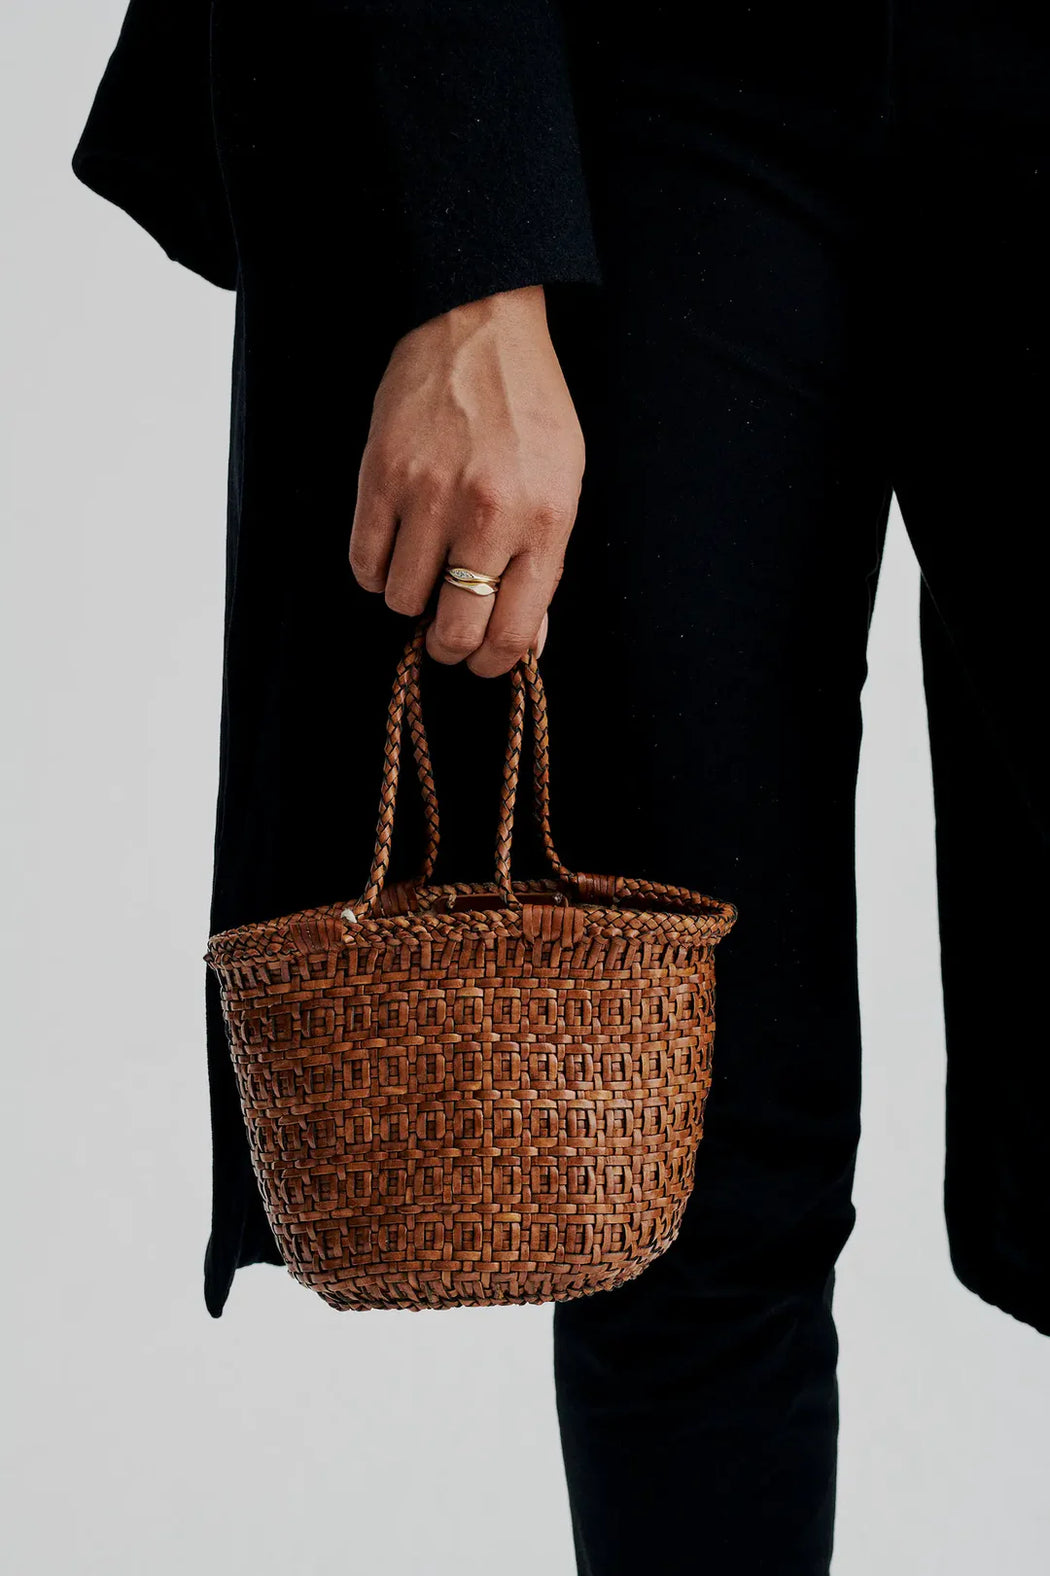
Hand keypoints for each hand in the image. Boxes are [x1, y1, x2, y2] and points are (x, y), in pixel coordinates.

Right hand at [348, 284, 583, 675]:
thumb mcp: (562, 485)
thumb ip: (544, 568)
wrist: (478, 326)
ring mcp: (428, 496)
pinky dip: (377, 572)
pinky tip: (395, 552)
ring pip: (403, 602)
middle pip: (455, 630)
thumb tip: (523, 644)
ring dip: (413, 601)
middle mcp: (486, 515)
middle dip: (450, 646)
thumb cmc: (529, 410)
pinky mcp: (380, 477)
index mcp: (543, 521)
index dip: (494, 664)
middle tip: (448, 635)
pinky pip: (365, 564)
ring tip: (425, 574)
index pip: (512, 632)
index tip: (485, 662)